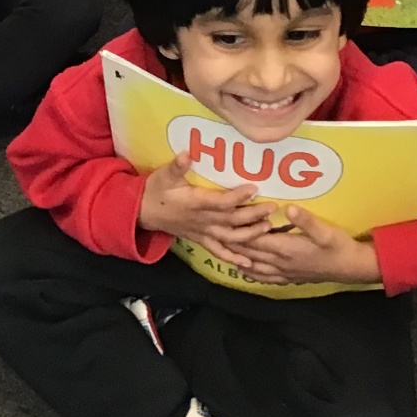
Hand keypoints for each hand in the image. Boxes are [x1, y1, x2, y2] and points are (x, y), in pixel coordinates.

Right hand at [138, 156, 272, 270]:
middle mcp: (202, 220)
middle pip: (232, 220)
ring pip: (230, 238)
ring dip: (250, 235)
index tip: (255, 188)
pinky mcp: (202, 240)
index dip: (238, 196)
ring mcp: (203, 233)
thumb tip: (187, 153)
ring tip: (268, 228)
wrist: (144, 212)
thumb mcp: (165, 175)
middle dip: (253, 215)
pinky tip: (249, 263)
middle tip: (272, 208)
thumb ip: (177, 166)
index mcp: (195, 203)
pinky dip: (234, 258)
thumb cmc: (157, 190)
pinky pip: (219, 252)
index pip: (220, 201)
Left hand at [230, 205, 381, 287]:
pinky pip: (266, 278)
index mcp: (286, 249)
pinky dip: (252, 274)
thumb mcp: (326, 231)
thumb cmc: (338, 246)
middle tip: (214, 234)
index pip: (255, 240)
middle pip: (250, 254)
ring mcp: (285, 272)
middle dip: (232, 244)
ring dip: (239, 259)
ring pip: (255, 267)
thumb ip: (305, 221)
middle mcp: (281, 263)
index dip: (239, 231)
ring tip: (223, 251)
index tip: (224, 222)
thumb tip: (286, 208)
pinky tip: (246, 271)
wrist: (351, 268)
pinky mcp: (290, 277)